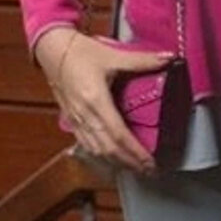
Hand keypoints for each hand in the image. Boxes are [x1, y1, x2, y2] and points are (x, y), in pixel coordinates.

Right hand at [34, 28, 173, 175]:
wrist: (51, 49)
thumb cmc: (79, 51)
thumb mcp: (113, 55)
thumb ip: (142, 60)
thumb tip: (169, 58)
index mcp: (96, 100)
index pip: (119, 134)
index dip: (135, 152)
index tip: (150, 162)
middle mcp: (85, 114)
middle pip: (108, 149)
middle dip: (129, 163)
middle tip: (149, 171)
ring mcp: (76, 119)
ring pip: (96, 150)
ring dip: (116, 162)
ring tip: (135, 168)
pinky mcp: (71, 119)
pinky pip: (87, 144)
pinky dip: (102, 155)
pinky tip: (112, 159)